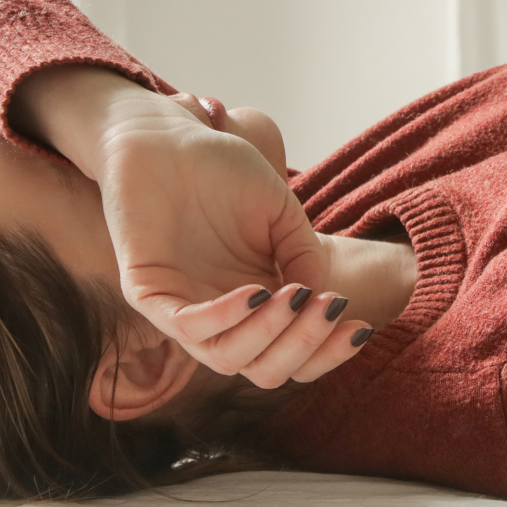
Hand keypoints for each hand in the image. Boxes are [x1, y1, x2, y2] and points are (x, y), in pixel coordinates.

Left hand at [12, 66, 338, 380]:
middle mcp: (221, 315)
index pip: (293, 356)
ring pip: (227, 359)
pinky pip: (186, 327)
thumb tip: (324, 301)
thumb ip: (305, 256)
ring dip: (270, 335)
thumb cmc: (221, 170)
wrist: (166, 136)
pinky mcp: (148, 293)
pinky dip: (225, 318)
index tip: (359, 326)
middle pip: (265, 370)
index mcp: (256, 304)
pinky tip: (255, 293)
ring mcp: (183, 307)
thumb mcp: (281, 212)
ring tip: (296, 297)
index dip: (328, 352)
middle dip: (305, 346)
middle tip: (327, 307)